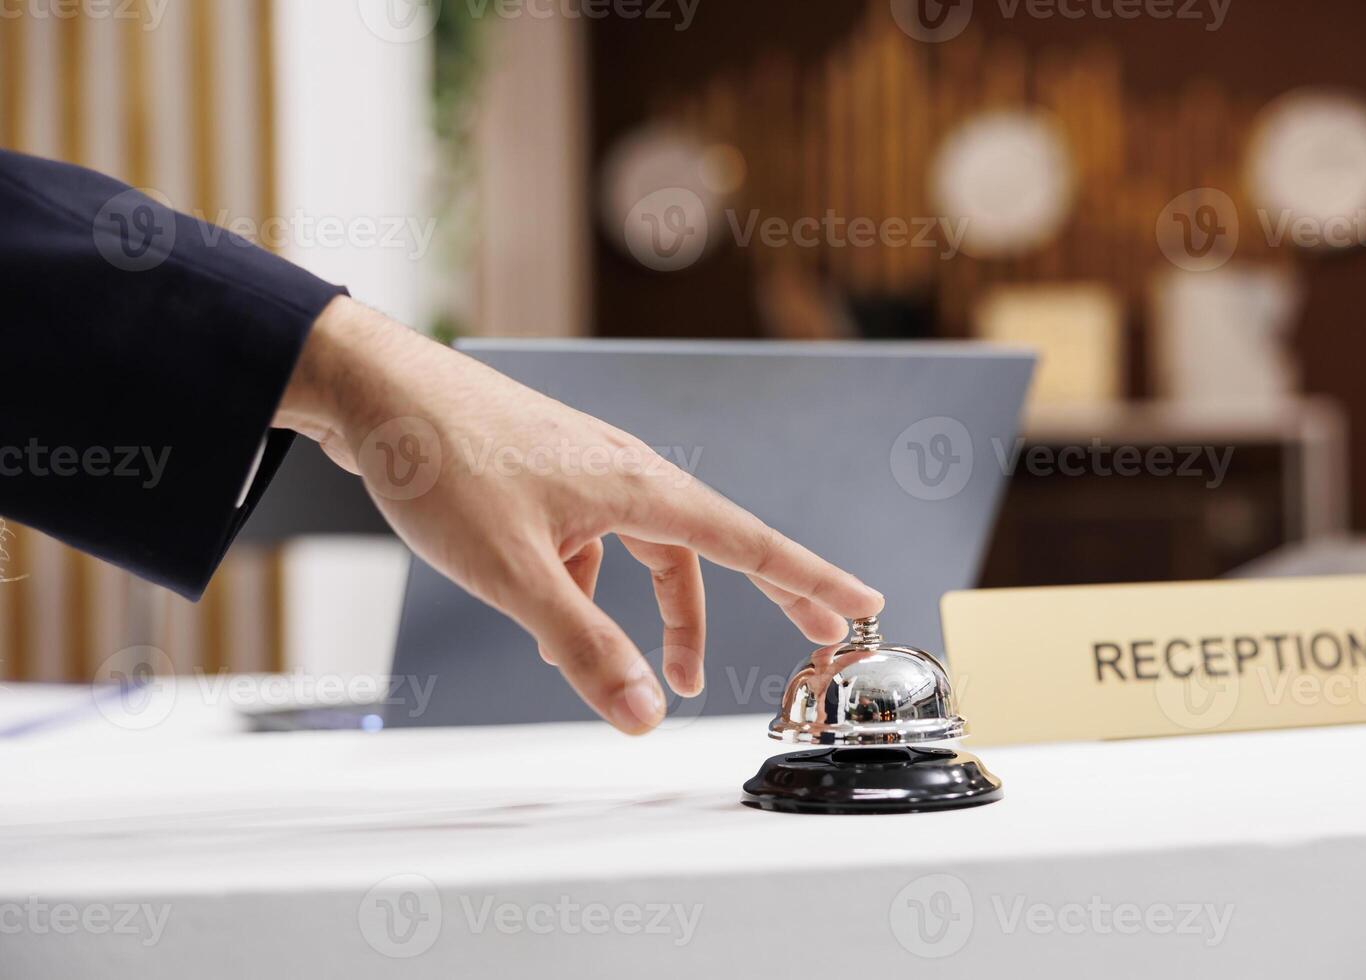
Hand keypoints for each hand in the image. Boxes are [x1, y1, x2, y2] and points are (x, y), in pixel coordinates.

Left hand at [274, 297, 883, 733]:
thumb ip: (585, 647)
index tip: (861, 604)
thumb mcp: (518, 575)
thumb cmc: (444, 464)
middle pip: (712, 549)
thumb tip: (646, 714)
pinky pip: (598, 542)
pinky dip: (592, 587)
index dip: (811, 580)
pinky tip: (554, 616)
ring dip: (657, 611)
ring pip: (647, 552)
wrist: (375, 392)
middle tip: (813, 637)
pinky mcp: (552, 477)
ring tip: (643, 671)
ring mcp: (589, 472)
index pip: (750, 543)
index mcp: (640, 489)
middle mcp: (628, 474)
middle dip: (759, 599)